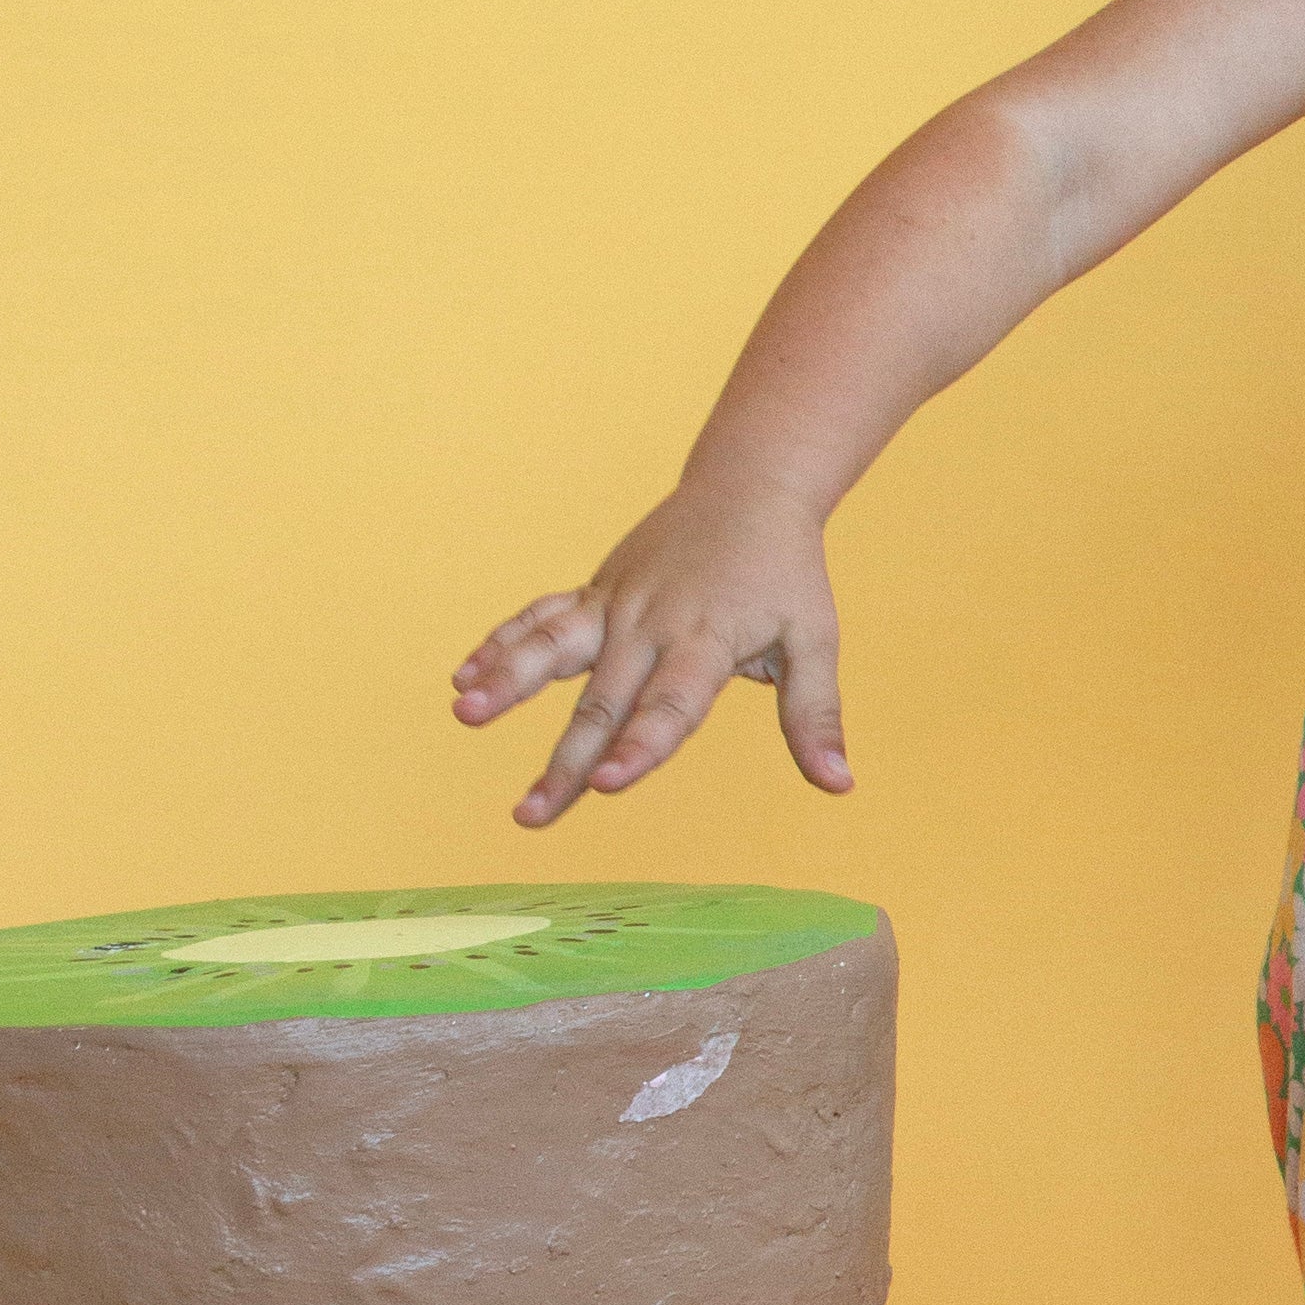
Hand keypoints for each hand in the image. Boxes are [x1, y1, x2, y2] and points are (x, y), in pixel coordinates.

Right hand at [450, 480, 849, 827]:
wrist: (748, 488)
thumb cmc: (786, 573)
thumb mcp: (814, 639)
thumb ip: (816, 715)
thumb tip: (840, 784)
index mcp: (706, 640)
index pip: (671, 705)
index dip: (641, 746)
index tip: (607, 786)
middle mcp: (651, 623)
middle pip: (603, 700)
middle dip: (565, 760)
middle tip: (529, 816)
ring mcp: (615, 604)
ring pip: (552, 647)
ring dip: (507, 681)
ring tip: (464, 713)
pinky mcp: (595, 593)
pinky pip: (541, 618)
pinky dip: (502, 644)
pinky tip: (464, 676)